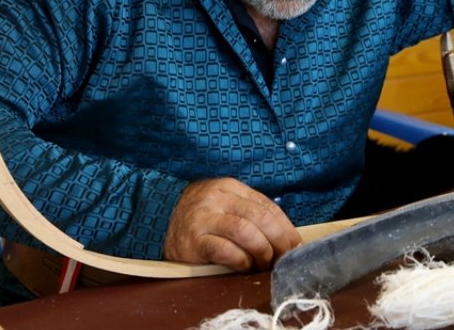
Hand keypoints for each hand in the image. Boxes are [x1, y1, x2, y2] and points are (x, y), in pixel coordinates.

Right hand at [164, 177, 301, 271]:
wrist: (158, 219)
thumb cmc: (198, 216)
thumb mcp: (223, 203)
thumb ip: (249, 212)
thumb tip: (283, 235)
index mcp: (229, 187)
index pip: (267, 206)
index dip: (286, 228)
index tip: (295, 245)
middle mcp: (217, 199)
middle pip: (261, 218)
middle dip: (279, 241)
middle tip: (284, 258)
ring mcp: (205, 219)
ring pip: (246, 233)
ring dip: (262, 252)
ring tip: (263, 264)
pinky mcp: (194, 240)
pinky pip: (226, 251)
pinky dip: (241, 261)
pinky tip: (244, 266)